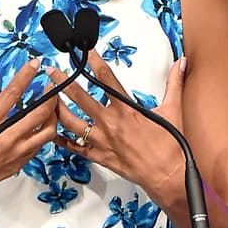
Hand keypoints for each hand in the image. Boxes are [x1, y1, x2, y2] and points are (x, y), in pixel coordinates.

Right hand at [0, 58, 62, 209]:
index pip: (12, 94)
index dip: (26, 76)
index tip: (35, 64)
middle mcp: (4, 139)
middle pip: (39, 113)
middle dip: (50, 96)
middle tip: (52, 86)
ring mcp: (13, 153)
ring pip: (46, 133)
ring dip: (52, 117)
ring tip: (51, 107)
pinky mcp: (16, 165)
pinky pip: (39, 148)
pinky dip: (44, 136)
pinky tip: (41, 129)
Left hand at [55, 51, 187, 217]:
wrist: (167, 176)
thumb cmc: (169, 147)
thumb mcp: (173, 110)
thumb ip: (173, 84)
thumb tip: (180, 64)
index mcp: (126, 109)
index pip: (106, 78)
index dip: (93, 61)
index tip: (84, 51)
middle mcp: (110, 123)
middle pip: (80, 97)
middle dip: (63, 82)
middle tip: (52, 72)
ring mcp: (102, 141)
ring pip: (71, 122)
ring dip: (57, 109)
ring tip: (48, 99)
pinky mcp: (100, 157)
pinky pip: (76, 148)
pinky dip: (63, 141)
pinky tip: (54, 133)